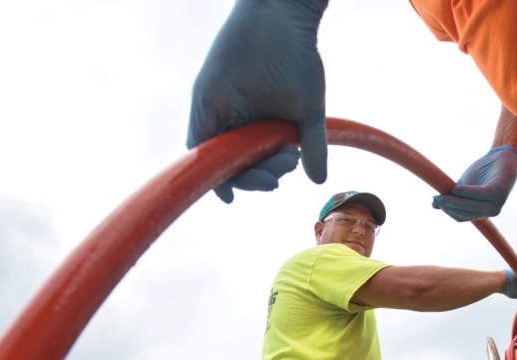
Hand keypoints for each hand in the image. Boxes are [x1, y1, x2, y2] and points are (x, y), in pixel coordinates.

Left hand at [186, 0, 327, 201]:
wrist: (285, 17)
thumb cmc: (298, 56)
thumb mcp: (308, 111)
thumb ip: (312, 146)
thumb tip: (318, 181)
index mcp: (253, 123)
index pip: (246, 161)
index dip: (254, 179)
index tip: (274, 184)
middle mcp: (231, 119)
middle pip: (232, 165)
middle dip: (254, 179)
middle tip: (280, 174)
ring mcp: (216, 110)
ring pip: (217, 158)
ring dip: (241, 176)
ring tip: (275, 168)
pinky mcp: (204, 98)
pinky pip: (197, 138)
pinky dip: (207, 162)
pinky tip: (224, 185)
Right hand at [432, 145, 516, 220]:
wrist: (502, 156)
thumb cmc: (482, 172)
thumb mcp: (463, 186)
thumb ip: (451, 196)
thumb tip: (433, 206)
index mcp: (482, 212)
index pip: (461, 217)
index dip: (447, 211)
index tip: (435, 202)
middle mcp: (491, 211)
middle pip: (464, 214)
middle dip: (448, 207)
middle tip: (436, 199)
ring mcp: (496, 203)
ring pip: (470, 207)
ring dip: (454, 202)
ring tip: (442, 195)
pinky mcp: (499, 192)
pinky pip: (479, 195)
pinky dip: (466, 192)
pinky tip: (456, 188)